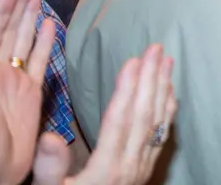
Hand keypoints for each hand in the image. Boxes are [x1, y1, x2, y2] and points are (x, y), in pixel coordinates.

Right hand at [31, 44, 176, 184]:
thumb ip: (49, 168)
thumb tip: (51, 136)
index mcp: (106, 169)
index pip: (119, 121)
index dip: (127, 89)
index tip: (133, 61)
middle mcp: (129, 166)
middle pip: (143, 116)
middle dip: (150, 79)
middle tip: (156, 48)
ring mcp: (141, 169)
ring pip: (156, 123)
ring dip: (162, 89)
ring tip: (166, 60)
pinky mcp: (146, 171)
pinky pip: (161, 136)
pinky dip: (167, 111)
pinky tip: (170, 93)